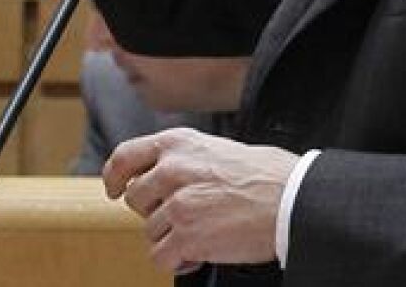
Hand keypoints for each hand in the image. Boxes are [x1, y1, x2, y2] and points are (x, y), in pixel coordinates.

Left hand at [104, 128, 298, 273]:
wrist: (291, 201)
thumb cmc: (266, 176)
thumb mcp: (218, 149)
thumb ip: (185, 160)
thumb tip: (162, 178)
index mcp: (178, 144)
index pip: (125, 157)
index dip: (114, 176)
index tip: (113, 189)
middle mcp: (172, 170)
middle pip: (135, 200)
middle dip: (155, 212)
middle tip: (185, 216)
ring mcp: (177, 204)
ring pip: (150, 231)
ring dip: (172, 238)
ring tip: (204, 233)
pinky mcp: (185, 236)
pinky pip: (161, 257)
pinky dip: (179, 260)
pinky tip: (201, 253)